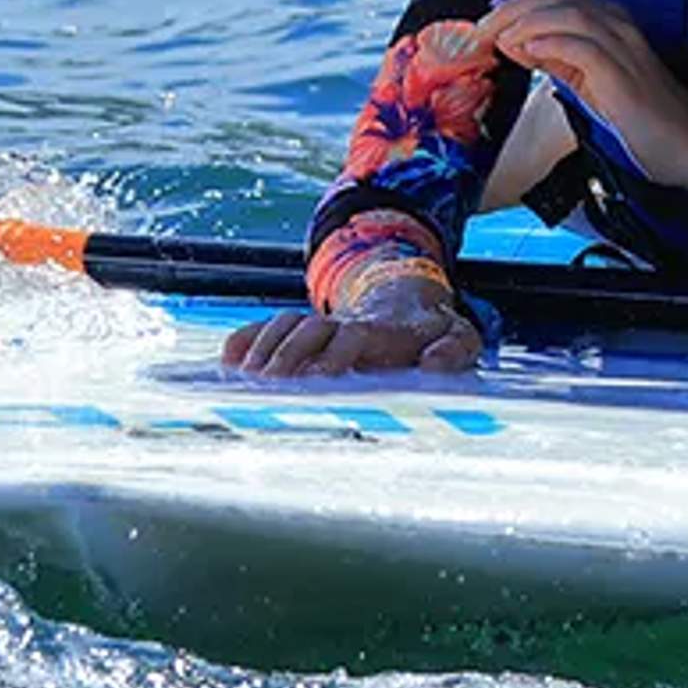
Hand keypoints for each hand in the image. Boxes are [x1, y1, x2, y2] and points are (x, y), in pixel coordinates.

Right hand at [220, 286, 483, 378]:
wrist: (406, 301)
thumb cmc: (431, 331)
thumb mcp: (459, 337)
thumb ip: (455, 348)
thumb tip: (435, 364)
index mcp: (381, 330)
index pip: (352, 337)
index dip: (334, 356)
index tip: (317, 380)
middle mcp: (345, 323)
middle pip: (308, 329)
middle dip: (286, 355)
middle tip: (266, 386)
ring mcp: (320, 324)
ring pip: (284, 325)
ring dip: (262, 348)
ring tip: (242, 379)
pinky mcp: (302, 330)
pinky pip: (267, 327)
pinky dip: (245, 340)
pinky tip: (227, 362)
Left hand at [469, 0, 687, 173]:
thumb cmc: (641, 116)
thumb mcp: (588, 79)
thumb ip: (556, 58)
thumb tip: (515, 43)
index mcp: (608, 21)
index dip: (512, 6)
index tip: (483, 28)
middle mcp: (616, 23)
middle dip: (509, 10)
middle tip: (479, 33)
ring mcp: (621, 44)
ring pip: (564, 12)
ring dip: (522, 23)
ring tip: (496, 42)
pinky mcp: (621, 72)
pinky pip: (580, 44)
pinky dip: (548, 43)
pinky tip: (526, 52)